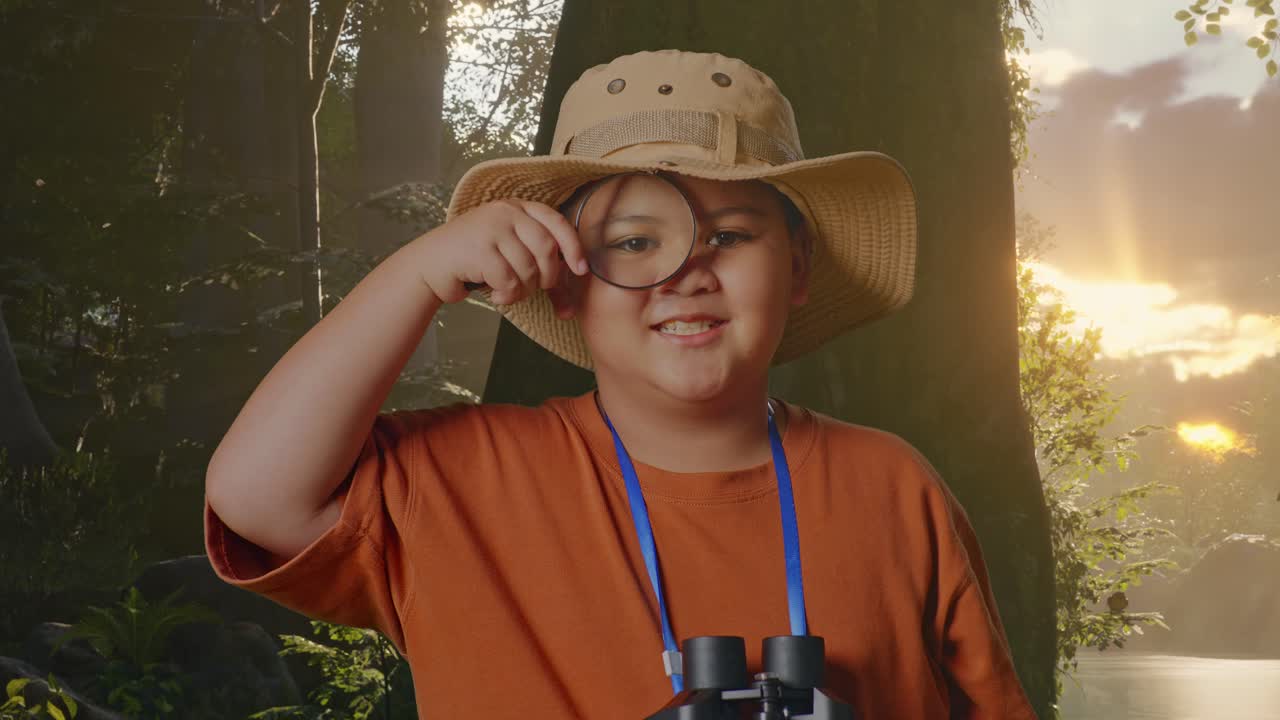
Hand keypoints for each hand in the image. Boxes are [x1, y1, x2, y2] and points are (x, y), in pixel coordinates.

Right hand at [413, 199, 588, 305]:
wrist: (431, 264)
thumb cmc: (475, 262)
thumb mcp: (510, 255)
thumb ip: (539, 269)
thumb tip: (571, 308)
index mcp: (518, 207)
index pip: (557, 222)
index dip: (573, 247)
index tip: (580, 270)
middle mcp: (506, 211)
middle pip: (547, 249)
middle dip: (547, 277)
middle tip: (534, 288)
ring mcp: (491, 227)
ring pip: (528, 268)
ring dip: (524, 290)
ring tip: (509, 292)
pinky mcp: (479, 249)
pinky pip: (510, 280)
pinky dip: (508, 295)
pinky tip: (497, 295)